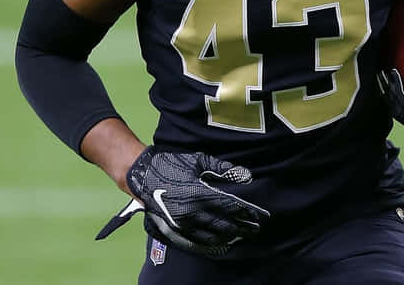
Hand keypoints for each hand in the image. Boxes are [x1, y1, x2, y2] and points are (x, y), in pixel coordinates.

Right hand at [96, 146, 269, 256]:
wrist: (142, 176)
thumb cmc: (172, 164)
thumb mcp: (198, 160)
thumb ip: (223, 169)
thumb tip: (246, 175)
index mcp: (201, 192)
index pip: (231, 206)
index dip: (248, 212)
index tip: (261, 216)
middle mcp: (194, 211)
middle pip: (225, 224)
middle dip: (243, 227)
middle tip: (256, 230)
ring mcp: (184, 222)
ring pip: (213, 235)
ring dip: (229, 236)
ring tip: (241, 236)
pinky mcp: (176, 228)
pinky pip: (197, 240)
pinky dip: (212, 242)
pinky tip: (221, 242)